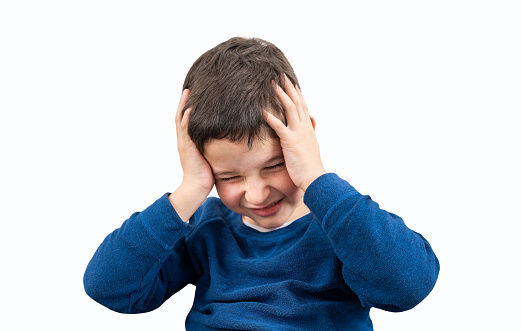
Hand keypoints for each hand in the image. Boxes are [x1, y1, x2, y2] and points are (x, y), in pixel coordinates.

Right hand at [175, 89, 214, 193]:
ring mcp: (183, 143)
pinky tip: (191, 108)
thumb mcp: (210, 155)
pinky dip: (187, 118)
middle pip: (180, 116)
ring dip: (183, 105)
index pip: (185, 121)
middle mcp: (183, 140)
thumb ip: (213, 145)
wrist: (197, 187)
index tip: (192, 96)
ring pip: (181, 120)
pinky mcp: (187, 147)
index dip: (187, 108)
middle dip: (183, 102)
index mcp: (188, 142)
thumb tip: (225, 138)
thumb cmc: (206, 174)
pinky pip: (185, 129)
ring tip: (187, 92)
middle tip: (188, 89)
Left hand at [265, 75, 325, 190]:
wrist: (314, 176)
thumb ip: (310, 133)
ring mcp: (298, 133)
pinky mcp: (290, 141)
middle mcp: (305, 128)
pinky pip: (279, 127)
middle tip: (282, 76)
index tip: (293, 84)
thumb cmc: (310, 165)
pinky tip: (263, 111)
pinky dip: (271, 118)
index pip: (303, 107)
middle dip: (289, 89)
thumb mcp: (312, 145)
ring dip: (281, 96)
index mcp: (309, 129)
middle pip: (297, 103)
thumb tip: (311, 122)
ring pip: (290, 109)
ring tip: (272, 85)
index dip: (297, 95)